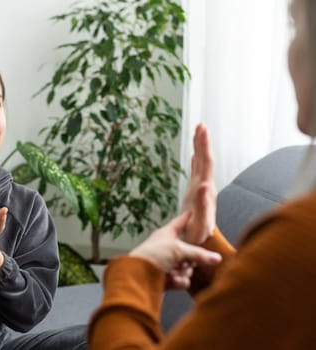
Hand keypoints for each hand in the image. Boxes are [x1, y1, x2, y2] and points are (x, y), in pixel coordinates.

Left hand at [129, 212, 221, 288]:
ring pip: (187, 268)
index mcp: (166, 234)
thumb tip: (216, 258)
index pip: (182, 222)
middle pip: (189, 250)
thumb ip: (198, 254)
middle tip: (185, 262)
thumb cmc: (151, 256)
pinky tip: (172, 281)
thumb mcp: (178, 250)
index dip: (190, 217)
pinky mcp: (165, 279)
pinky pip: (181, 279)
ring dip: (183, 272)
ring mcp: (166, 264)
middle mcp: (166, 247)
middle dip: (190, 259)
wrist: (136, 278)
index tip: (197, 211)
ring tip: (174, 273)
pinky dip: (178, 281)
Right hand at [181, 124, 216, 244]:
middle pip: (206, 160)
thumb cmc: (198, 235)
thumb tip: (203, 184)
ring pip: (201, 164)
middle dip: (203, 142)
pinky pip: (196, 172)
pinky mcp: (196, 193)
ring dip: (200, 148)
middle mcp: (205, 187)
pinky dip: (195, 161)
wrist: (200, 243)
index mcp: (206, 190)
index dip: (204, 146)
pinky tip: (195, 154)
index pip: (206, 164)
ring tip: (198, 132)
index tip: (202, 131)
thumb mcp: (199, 221)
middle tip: (200, 125)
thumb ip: (201, 203)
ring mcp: (201, 189)